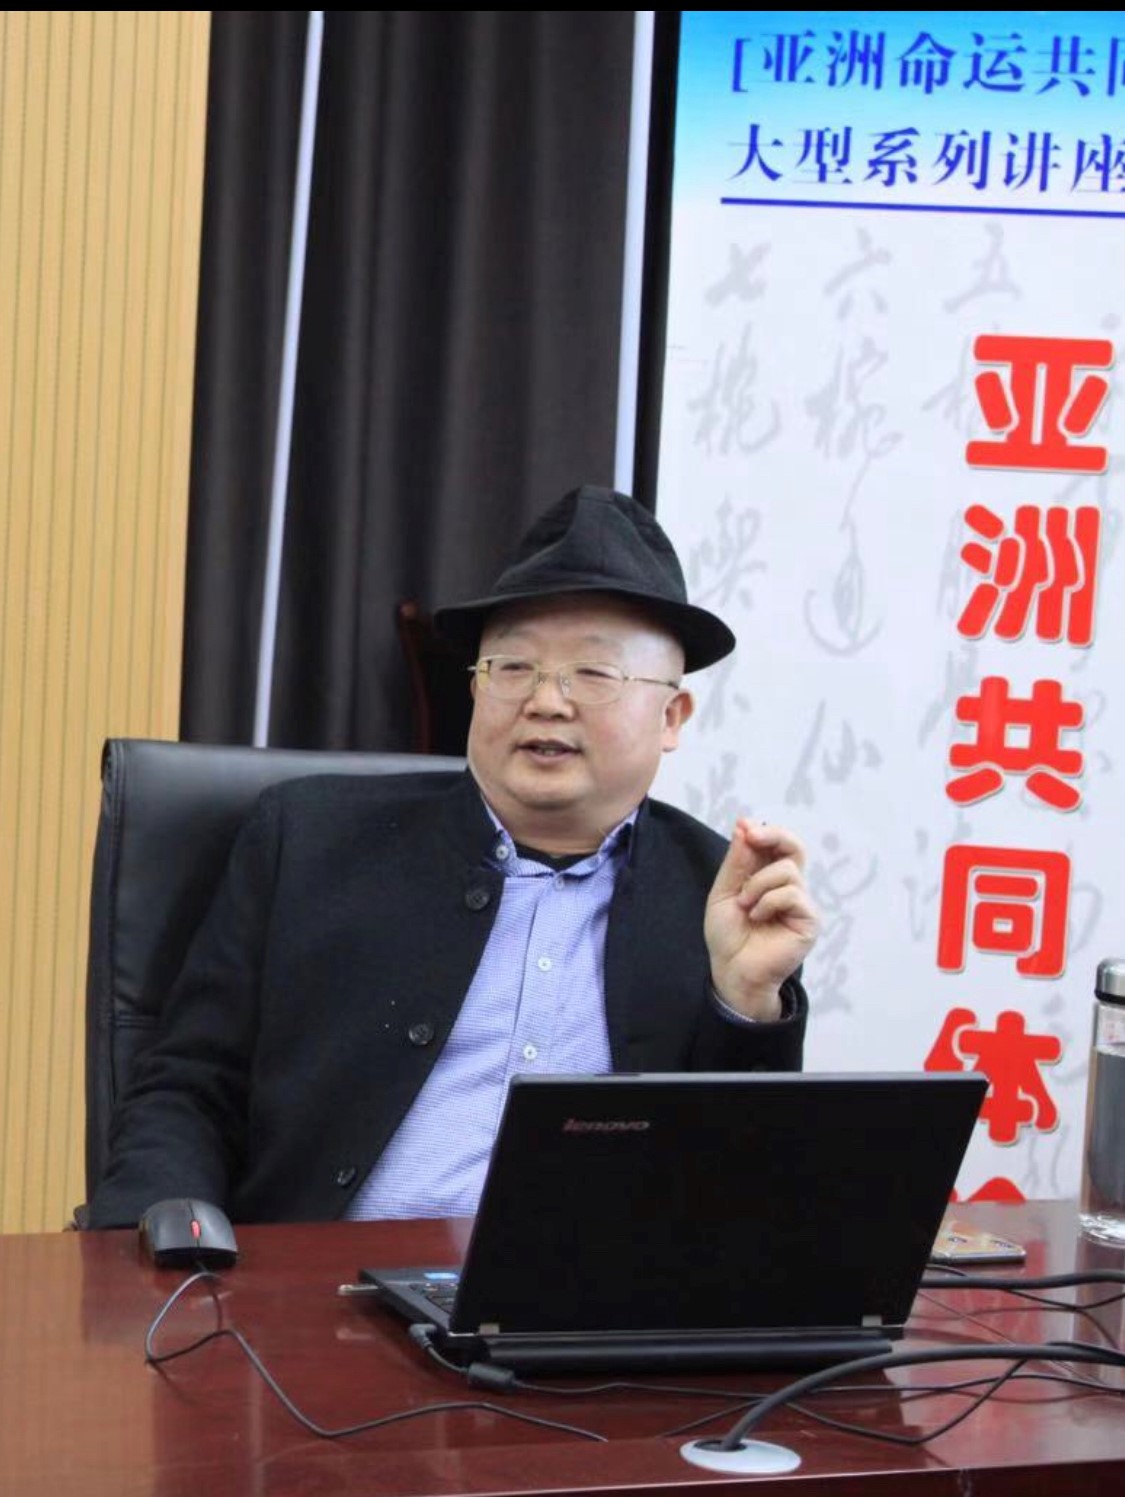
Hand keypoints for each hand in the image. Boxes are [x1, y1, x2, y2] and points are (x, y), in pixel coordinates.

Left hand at [704, 819, 818, 1019]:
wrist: (732, 970)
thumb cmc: (728, 935)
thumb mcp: (725, 891)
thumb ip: (738, 861)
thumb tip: (745, 825)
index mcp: (768, 877)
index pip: (776, 845)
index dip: (764, 831)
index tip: (744, 825)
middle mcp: (789, 887)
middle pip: (795, 847)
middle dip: (775, 835)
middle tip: (753, 835)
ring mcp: (801, 903)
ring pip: (787, 870)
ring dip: (758, 884)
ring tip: (745, 905)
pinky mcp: (809, 920)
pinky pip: (793, 894)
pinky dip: (768, 902)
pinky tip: (757, 917)